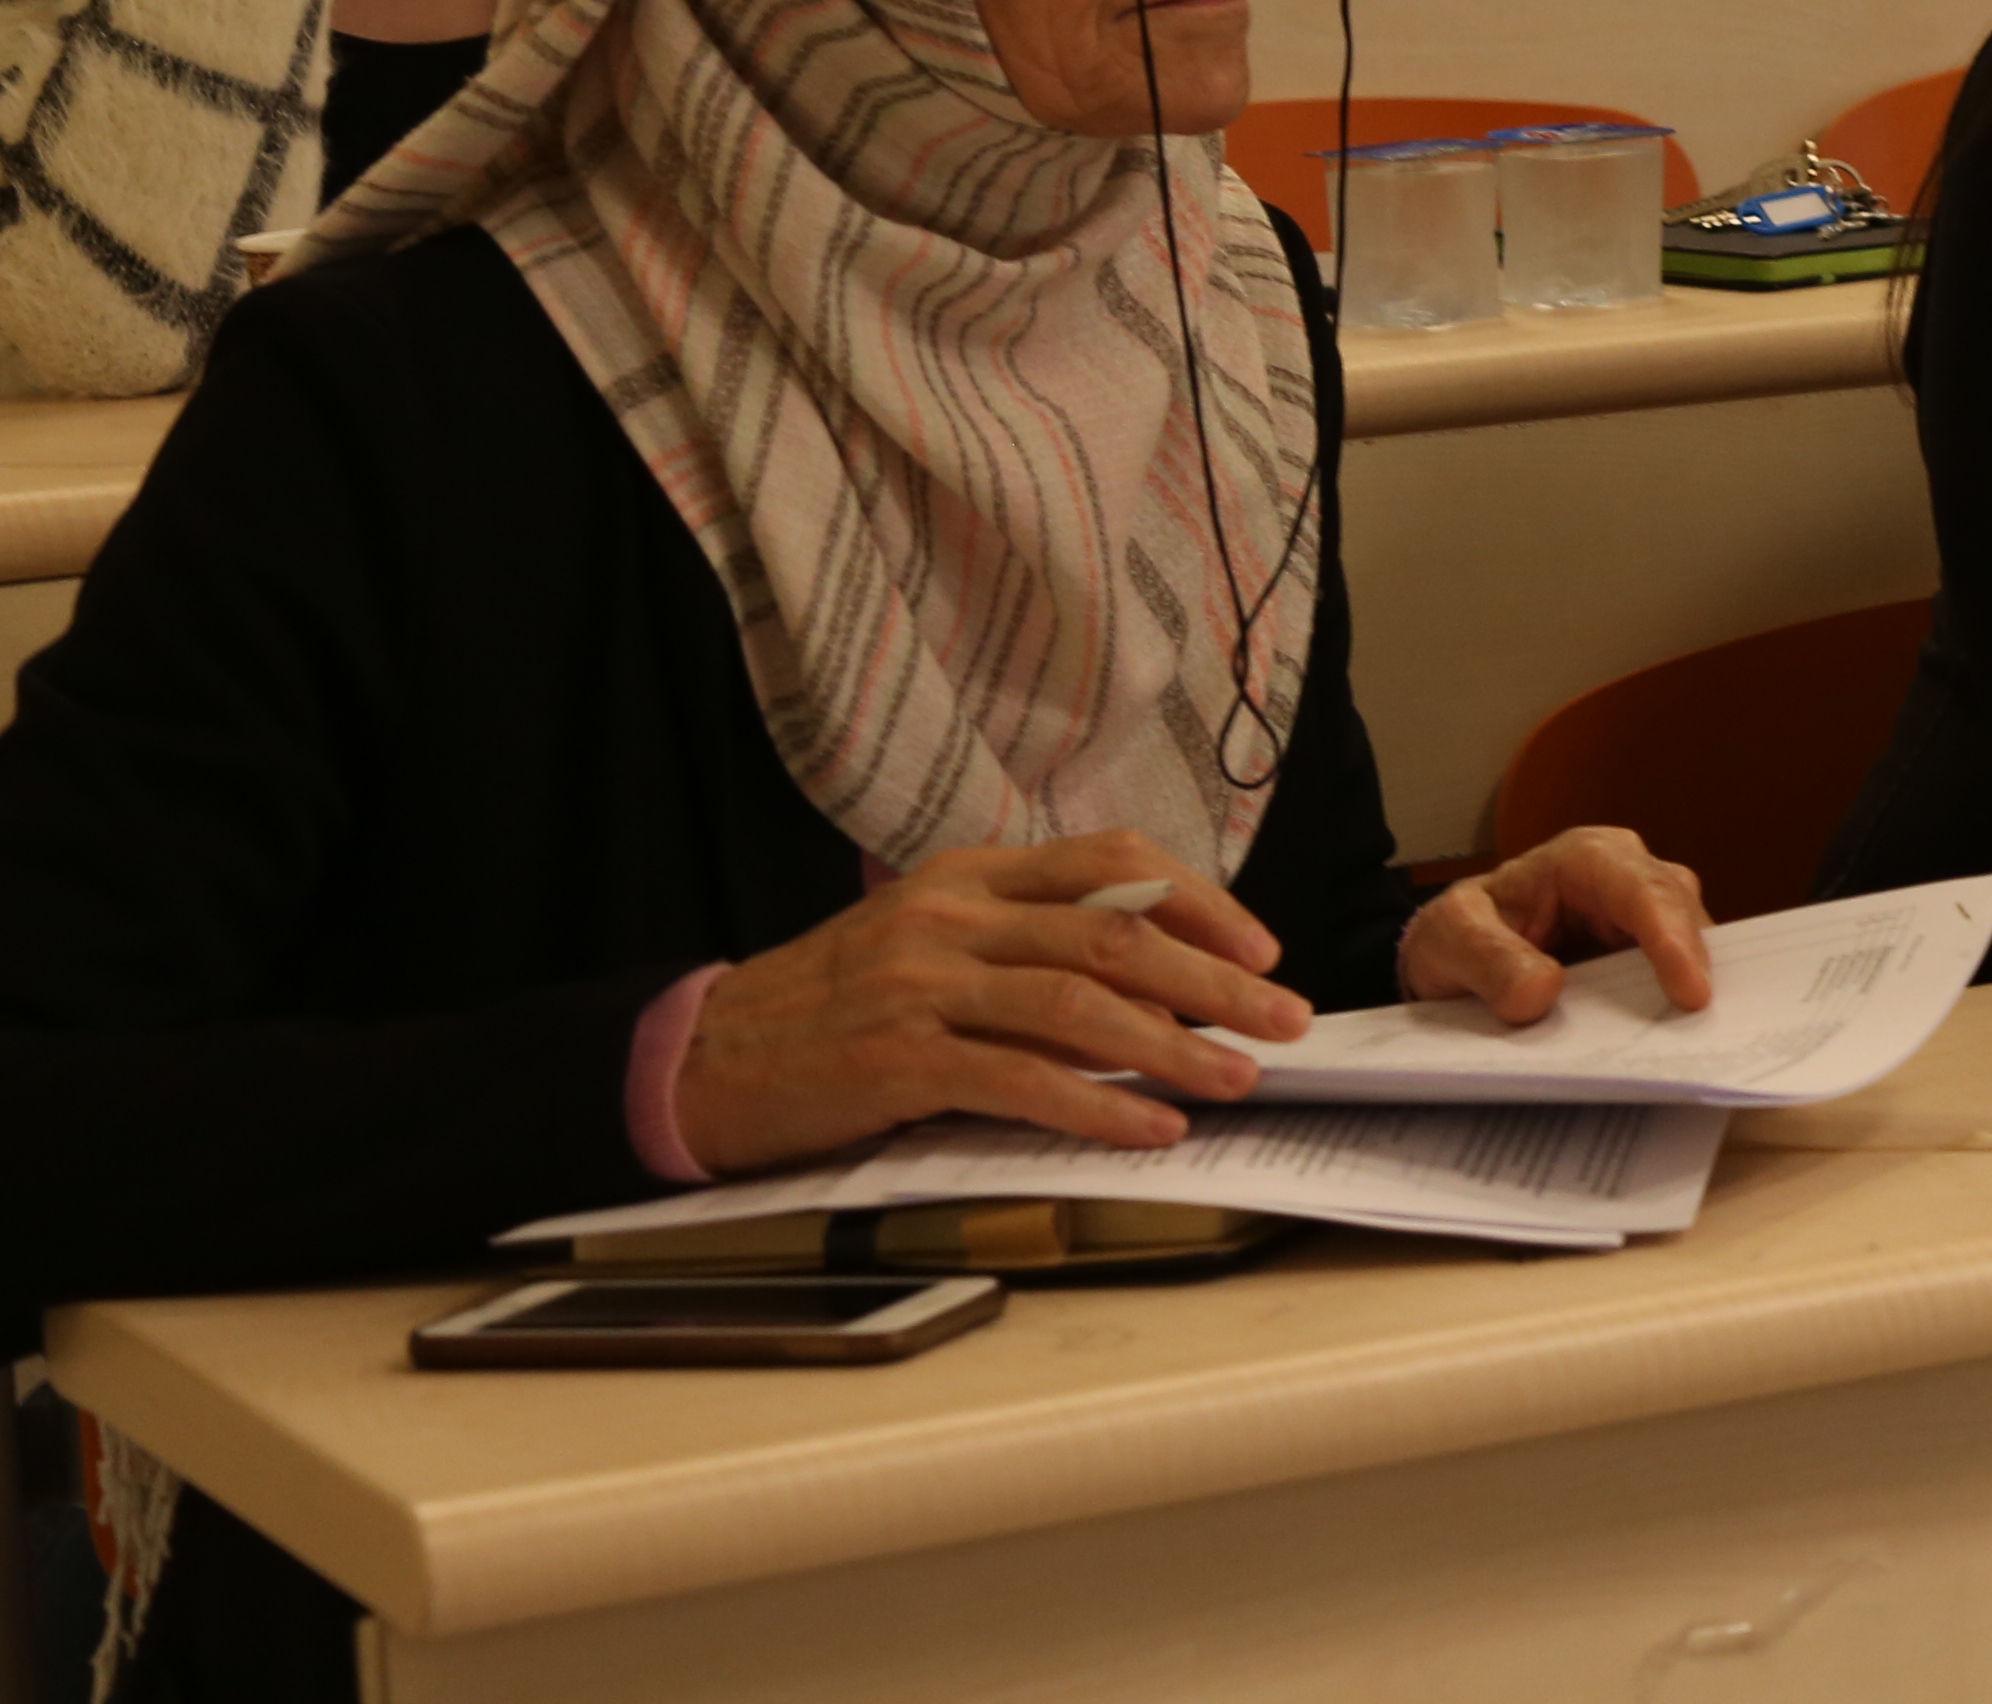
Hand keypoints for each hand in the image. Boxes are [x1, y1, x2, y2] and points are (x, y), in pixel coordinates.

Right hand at [673, 833, 1308, 1172]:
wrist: (705, 1056)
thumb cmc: (834, 1007)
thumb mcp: (933, 945)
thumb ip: (1029, 948)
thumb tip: (1157, 982)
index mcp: (969, 875)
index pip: (1111, 862)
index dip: (1198, 902)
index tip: (1262, 948)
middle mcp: (951, 917)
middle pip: (1114, 936)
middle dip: (1216, 979)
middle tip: (1286, 1018)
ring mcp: (921, 985)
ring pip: (1080, 1005)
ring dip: (1174, 1047)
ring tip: (1238, 1078)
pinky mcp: (896, 1060)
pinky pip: (1022, 1081)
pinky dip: (1099, 1107)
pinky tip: (1152, 1129)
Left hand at [1399, 821, 1716, 1023]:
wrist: (1450, 957)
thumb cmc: (1455, 934)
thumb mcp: (1447, 938)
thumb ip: (1487, 959)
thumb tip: (1543, 991)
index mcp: (1582, 859)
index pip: (1640, 889)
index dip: (1671, 939)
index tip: (1691, 994)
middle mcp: (1624, 879)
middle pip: (1679, 911)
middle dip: (1695, 963)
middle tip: (1704, 1027)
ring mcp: (1638, 920)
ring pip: (1690, 943)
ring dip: (1692, 990)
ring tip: (1699, 1043)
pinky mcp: (1642, 958)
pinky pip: (1674, 976)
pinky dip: (1674, 1009)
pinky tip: (1677, 1043)